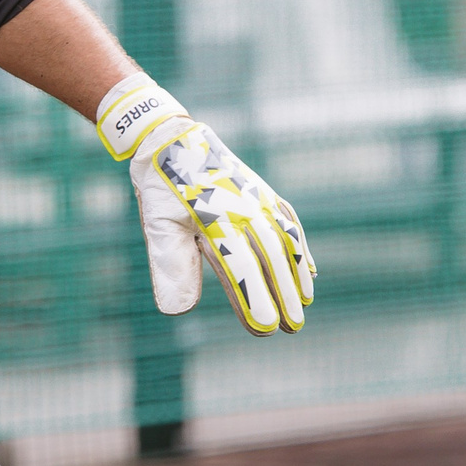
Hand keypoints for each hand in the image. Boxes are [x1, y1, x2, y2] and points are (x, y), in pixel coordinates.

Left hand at [95, 77, 314, 335]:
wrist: (172, 137)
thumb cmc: (162, 187)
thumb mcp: (156, 223)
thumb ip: (170, 265)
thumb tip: (178, 311)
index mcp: (213, 217)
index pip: (239, 266)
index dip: (253, 297)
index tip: (264, 329)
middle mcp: (241, 206)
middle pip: (269, 256)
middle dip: (284, 294)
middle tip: (293, 328)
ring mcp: (256, 197)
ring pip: (284, 239)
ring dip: (297, 272)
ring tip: (306, 303)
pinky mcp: (261, 191)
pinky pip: (287, 220)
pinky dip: (300, 246)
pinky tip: (308, 269)